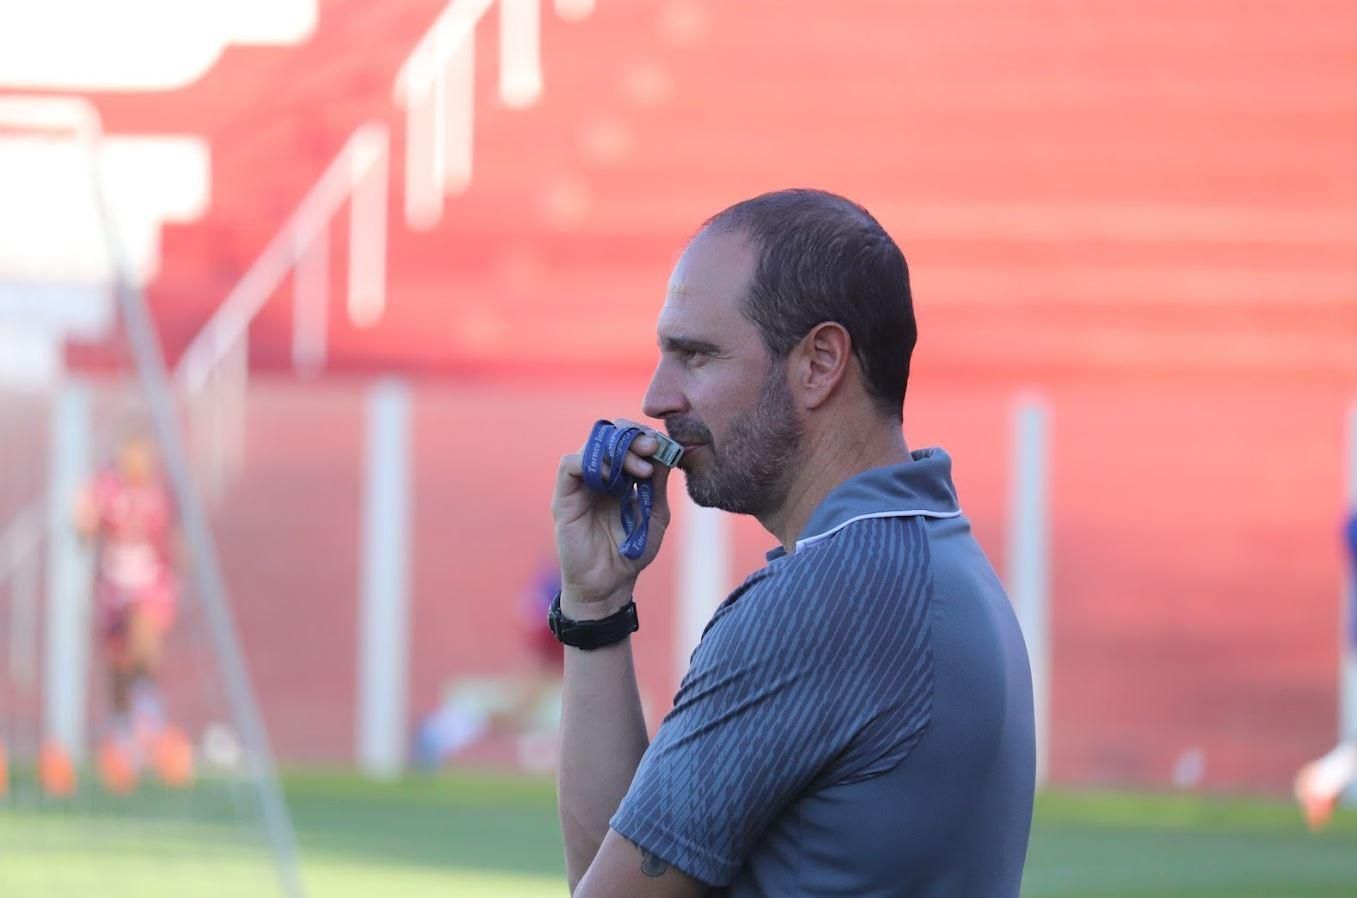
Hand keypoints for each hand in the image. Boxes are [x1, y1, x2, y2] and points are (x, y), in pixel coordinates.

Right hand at [552, 419, 672, 616]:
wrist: (610, 584)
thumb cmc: (633, 551)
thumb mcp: (655, 514)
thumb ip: (658, 483)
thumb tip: (667, 451)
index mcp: (621, 476)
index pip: (627, 440)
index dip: (643, 436)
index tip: (662, 444)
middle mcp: (599, 475)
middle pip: (609, 435)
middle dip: (632, 437)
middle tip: (651, 448)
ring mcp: (580, 484)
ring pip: (591, 445)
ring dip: (618, 450)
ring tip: (640, 470)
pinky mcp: (564, 497)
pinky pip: (570, 465)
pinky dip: (593, 463)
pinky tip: (614, 481)